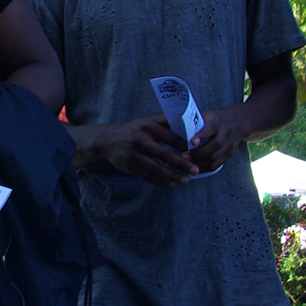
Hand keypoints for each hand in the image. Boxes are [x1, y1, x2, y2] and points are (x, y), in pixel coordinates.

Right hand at [69, 117, 198, 186]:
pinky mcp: (129, 167)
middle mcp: (141, 140)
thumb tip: (187, 122)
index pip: (170, 137)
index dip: (185, 145)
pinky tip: (170, 184)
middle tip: (196, 170)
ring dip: (172, 176)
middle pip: (165, 155)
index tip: (197, 152)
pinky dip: (160, 181)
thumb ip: (165, 122)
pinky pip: (147, 176)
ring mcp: (134, 155)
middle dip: (182, 164)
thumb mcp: (146, 121)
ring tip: (186, 180)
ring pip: (157, 168)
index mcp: (148, 127)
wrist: (107, 140)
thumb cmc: (133, 130)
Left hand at [188, 108, 242, 172]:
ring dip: (201, 163)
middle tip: (184, 157)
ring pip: (216, 157)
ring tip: (187, 165)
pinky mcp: (229, 154)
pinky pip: (217, 165)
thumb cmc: (214, 119)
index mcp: (216, 120)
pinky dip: (205, 168)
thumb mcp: (205, 115)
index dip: (202, 136)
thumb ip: (189, 120)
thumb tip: (164, 123)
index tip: (192, 143)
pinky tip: (195, 170)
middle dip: (198, 153)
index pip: (211, 128)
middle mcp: (225, 133)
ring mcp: (229, 145)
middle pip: (215, 145)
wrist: (238, 122)